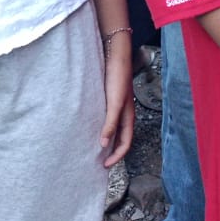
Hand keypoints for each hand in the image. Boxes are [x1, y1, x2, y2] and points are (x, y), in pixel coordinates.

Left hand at [99, 39, 135, 167]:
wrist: (115, 55)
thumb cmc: (118, 78)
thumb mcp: (114, 103)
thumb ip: (110, 123)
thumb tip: (104, 145)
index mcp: (128, 116)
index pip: (126, 143)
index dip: (117, 157)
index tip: (104, 166)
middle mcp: (124, 113)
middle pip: (120, 138)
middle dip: (113, 152)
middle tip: (99, 161)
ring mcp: (116, 106)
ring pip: (114, 129)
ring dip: (107, 140)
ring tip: (95, 147)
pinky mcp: (108, 98)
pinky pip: (106, 118)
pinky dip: (101, 127)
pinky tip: (91, 126)